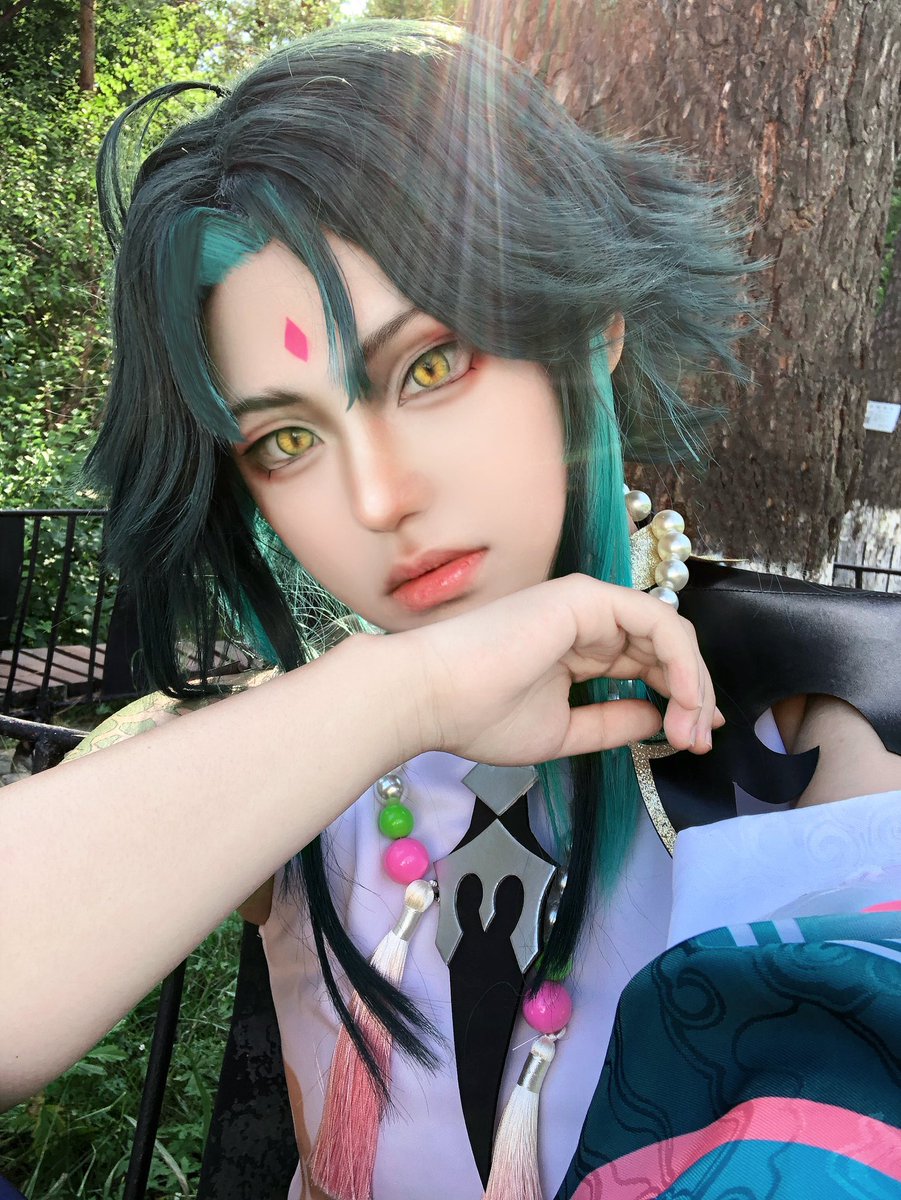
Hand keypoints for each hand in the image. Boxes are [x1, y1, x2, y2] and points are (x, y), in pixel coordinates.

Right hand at [399, 573, 722, 764]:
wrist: (431, 697)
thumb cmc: (479, 716)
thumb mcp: (564, 732)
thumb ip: (612, 723)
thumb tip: (659, 718)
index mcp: (579, 649)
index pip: (645, 665)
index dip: (678, 699)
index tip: (692, 741)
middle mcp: (588, 620)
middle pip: (665, 650)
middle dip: (693, 696)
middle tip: (700, 741)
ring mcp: (589, 604)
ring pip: (669, 634)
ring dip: (693, 682)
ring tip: (693, 726)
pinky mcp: (588, 597)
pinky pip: (657, 622)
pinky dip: (682, 660)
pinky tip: (684, 696)